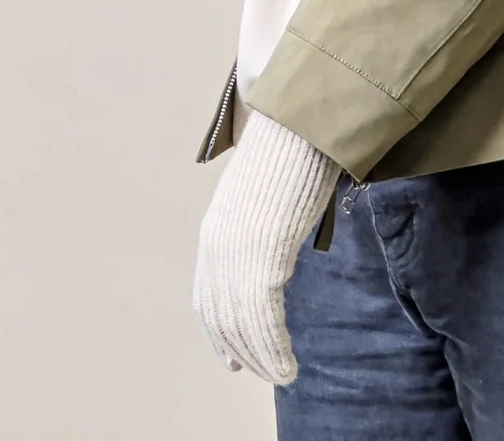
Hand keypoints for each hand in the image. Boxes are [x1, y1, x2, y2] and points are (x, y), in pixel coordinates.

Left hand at [192, 111, 339, 383]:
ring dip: (262, 358)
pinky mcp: (262, 261)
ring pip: (241, 326)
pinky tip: (288, 366)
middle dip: (241, 350)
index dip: (217, 330)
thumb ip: (261, 222)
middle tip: (261, 371)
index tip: (231, 356)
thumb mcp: (264, 196)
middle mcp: (218, 248)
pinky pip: (263, 321)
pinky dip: (274, 350)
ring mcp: (237, 256)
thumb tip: (276, 235)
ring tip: (282, 374)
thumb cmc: (289, 153)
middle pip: (221, 317)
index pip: (207, 295)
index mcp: (216, 231)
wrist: (296, 130)